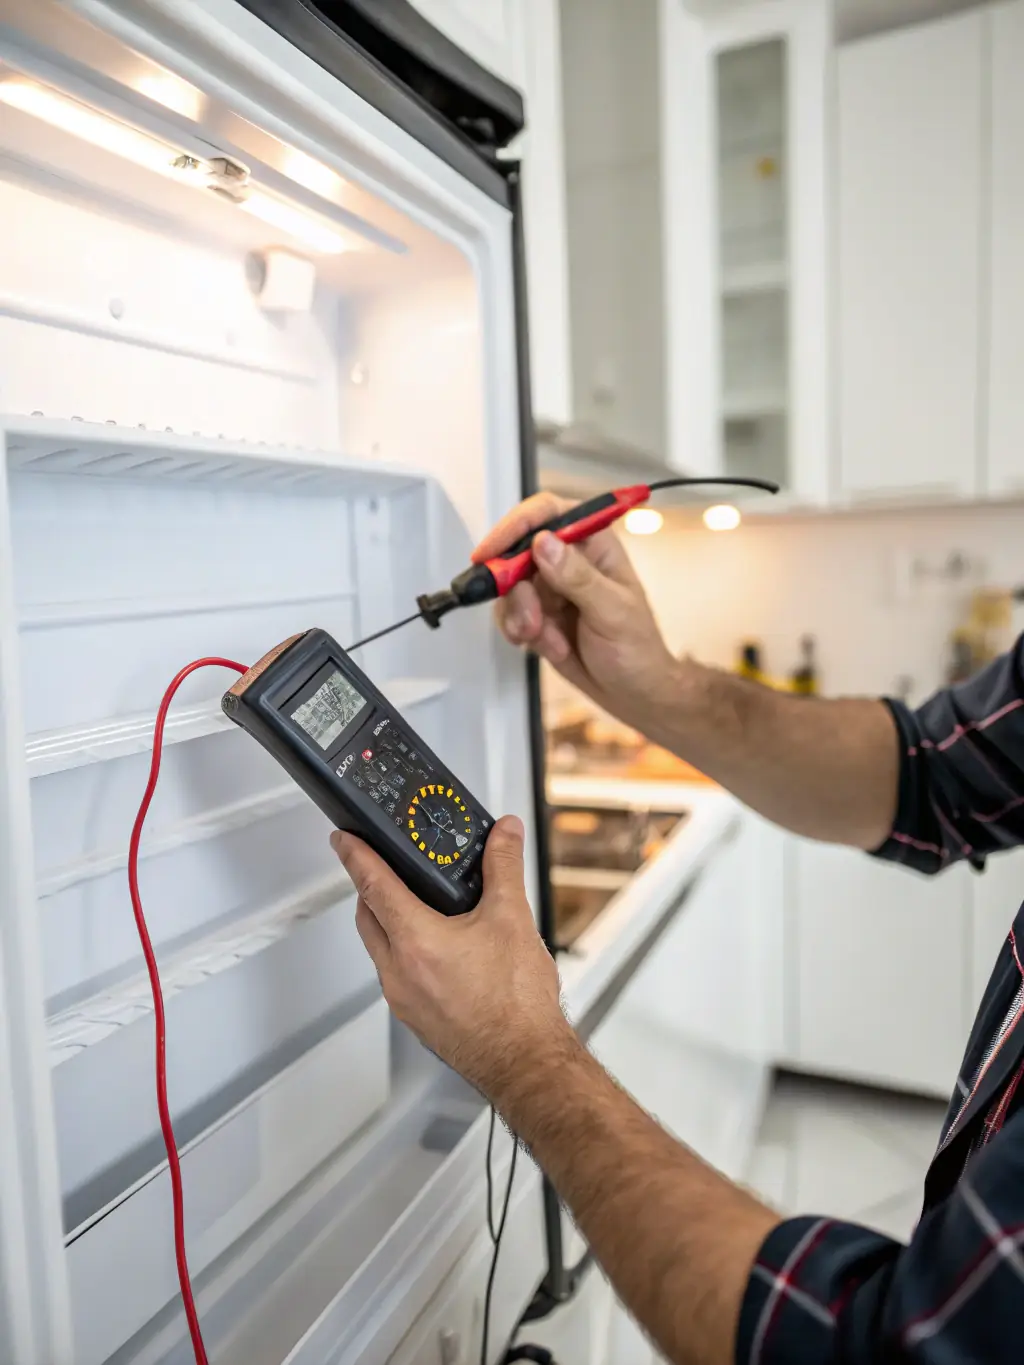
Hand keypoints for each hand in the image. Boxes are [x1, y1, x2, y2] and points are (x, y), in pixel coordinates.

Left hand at [330, 816, 565, 1097]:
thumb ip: (503, 867)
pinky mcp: (416, 1018)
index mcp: (417, 942)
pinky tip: (437, 950)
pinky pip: (396, 975)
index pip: (373, 886)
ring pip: (381, 949)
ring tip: (419, 906)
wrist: (526, 1062)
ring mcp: (404, 999)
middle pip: (368, 918)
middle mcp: (400, 972)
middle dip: (371, 889)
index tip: (343, 840)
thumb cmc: (517, 1004)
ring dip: (389, 923)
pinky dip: (405, 953)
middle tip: (384, 869)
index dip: (355, 856)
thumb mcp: (512, 919)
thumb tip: (503, 834)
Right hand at [473, 493, 678, 727]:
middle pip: (519, 551)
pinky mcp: (536, 613)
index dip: (517, 524)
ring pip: (509, 585)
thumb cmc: (636, 649)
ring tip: (542, 639)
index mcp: (594, 544)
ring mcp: (549, 587)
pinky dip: (517, 630)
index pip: (550, 514)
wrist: (633, 694)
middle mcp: (567, 559)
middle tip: (529, 621)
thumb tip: (541, 543)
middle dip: (515, 588)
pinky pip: (509, 612)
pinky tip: (543, 646)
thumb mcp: (613, 612)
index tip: (492, 550)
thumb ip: (577, 578)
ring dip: (518, 615)